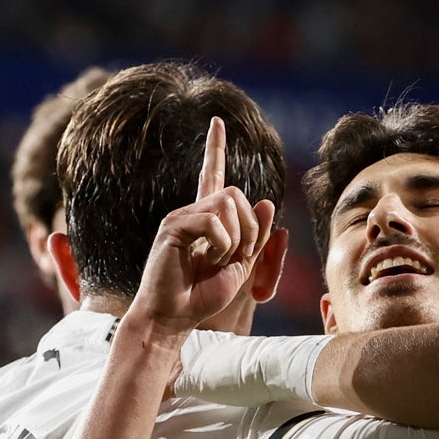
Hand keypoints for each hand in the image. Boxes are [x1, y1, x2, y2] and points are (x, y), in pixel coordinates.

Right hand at [131, 117, 275, 339]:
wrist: (175, 317)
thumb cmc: (202, 296)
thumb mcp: (240, 267)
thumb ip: (255, 237)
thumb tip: (265, 202)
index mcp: (208, 220)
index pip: (213, 176)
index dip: (215, 149)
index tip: (216, 122)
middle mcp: (193, 212)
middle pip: (237, 194)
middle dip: (251, 228)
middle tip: (237, 256)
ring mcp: (181, 217)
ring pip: (229, 204)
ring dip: (237, 238)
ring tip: (218, 260)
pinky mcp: (173, 227)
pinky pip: (214, 221)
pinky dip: (222, 244)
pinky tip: (207, 259)